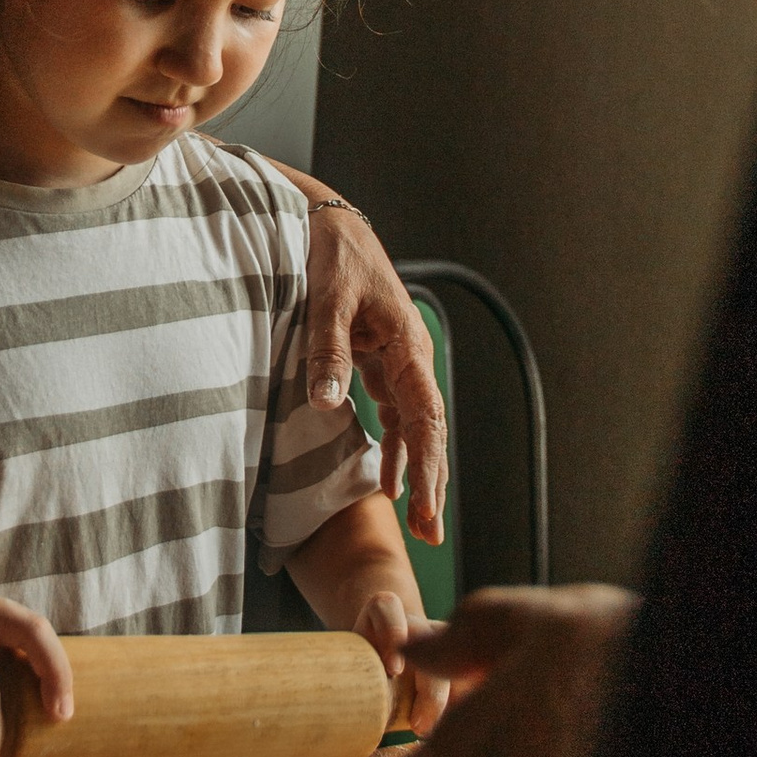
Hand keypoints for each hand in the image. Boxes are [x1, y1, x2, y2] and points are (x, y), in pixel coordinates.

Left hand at [303, 200, 446, 543]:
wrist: (325, 223)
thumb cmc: (331, 254)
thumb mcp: (326, 300)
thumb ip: (326, 352)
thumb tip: (326, 403)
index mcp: (406, 344)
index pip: (426, 419)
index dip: (428, 467)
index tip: (424, 508)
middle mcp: (408, 358)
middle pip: (428, 430)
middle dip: (432, 482)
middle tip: (429, 533)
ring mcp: (394, 361)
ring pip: (414, 426)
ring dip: (417, 470)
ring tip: (419, 520)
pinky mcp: (376, 360)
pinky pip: (393, 413)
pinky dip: (395, 447)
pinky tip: (390, 480)